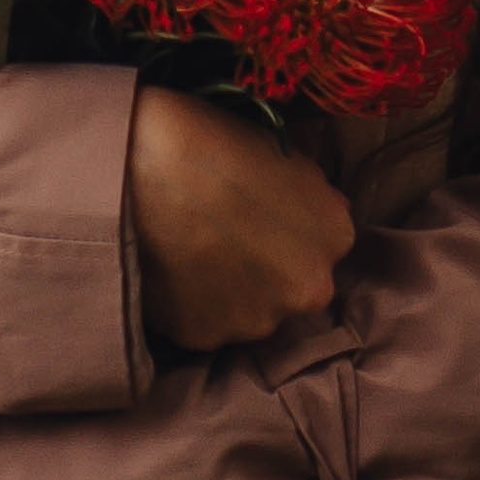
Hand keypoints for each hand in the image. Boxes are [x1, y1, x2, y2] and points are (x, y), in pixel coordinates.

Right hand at [126, 87, 353, 350]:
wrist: (144, 162)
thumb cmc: (216, 142)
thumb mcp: (287, 156)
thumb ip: (314, 199)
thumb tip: (319, 217)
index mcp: (334, 238)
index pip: (320, 249)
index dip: (286, 236)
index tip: (256, 222)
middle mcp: (307, 291)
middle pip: (288, 289)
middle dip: (263, 272)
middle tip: (222, 239)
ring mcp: (256, 320)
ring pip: (245, 314)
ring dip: (226, 293)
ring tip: (190, 253)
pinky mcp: (205, 337)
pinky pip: (200, 324)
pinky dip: (188, 304)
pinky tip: (169, 270)